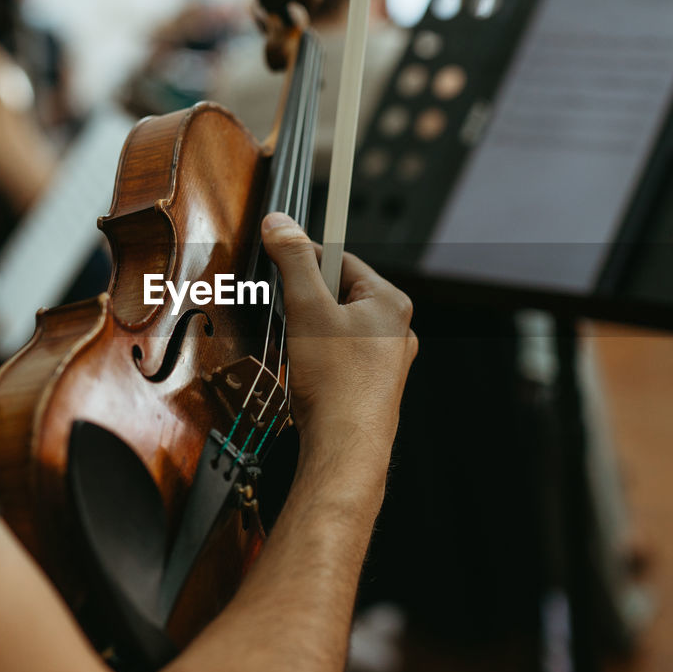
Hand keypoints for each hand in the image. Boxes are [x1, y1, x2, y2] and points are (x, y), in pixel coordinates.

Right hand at [259, 212, 416, 475]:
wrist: (346, 448)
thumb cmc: (336, 384)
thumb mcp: (307, 309)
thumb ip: (294, 261)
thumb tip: (280, 223)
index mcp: (390, 302)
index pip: (341, 259)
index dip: (304, 257)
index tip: (276, 254)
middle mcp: (395, 329)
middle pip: (338, 293)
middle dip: (305, 302)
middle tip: (286, 316)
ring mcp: (386, 361)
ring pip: (336, 327)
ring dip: (308, 331)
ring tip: (297, 351)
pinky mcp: (372, 386)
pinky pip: (339, 356)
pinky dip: (317, 357)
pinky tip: (306, 374)